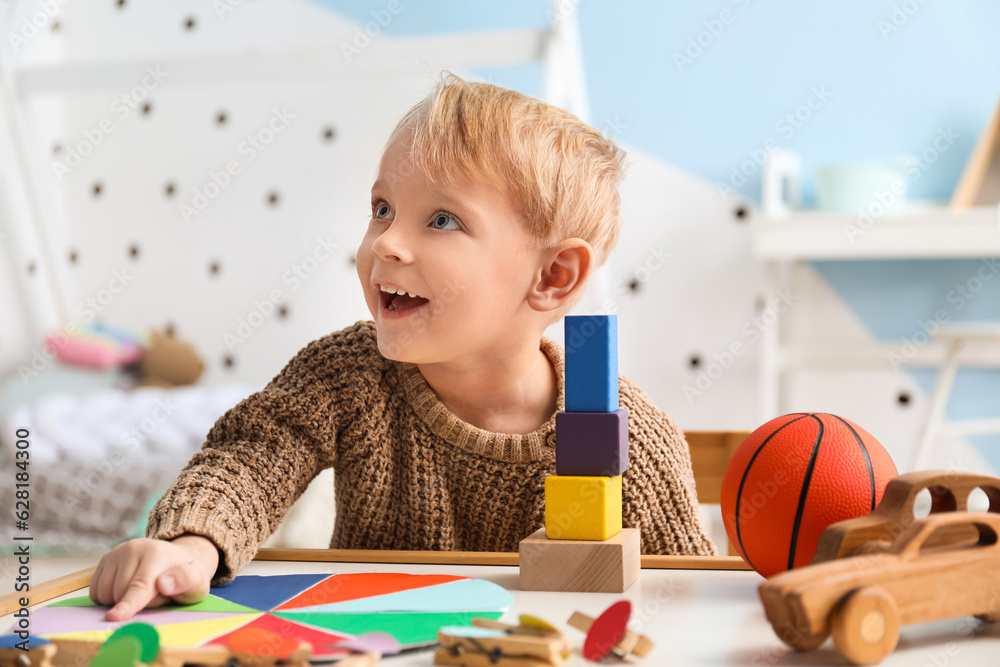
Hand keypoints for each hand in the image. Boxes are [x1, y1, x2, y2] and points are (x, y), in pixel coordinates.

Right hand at [90, 534, 219, 621]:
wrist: (175, 560)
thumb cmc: (186, 577)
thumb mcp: (197, 582)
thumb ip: (186, 582)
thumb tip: (163, 584)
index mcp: (157, 553)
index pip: (140, 586)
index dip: (128, 605)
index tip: (113, 618)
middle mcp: (134, 548)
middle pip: (120, 594)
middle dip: (136, 604)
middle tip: (155, 595)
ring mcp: (117, 552)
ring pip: (104, 595)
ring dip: (120, 601)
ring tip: (142, 590)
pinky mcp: (105, 559)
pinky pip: (96, 592)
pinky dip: (108, 597)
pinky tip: (126, 588)